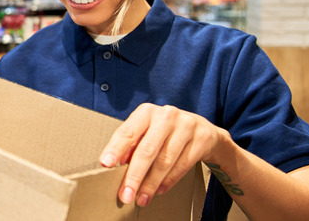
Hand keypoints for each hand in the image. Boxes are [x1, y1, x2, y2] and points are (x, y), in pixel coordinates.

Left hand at [99, 103, 228, 206]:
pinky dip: (168, 181)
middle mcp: (166, 116)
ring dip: (151, 184)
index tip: (106, 164)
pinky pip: (182, 166)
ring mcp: (186, 126)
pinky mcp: (201, 140)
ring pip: (165, 161)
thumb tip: (115, 164)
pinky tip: (158, 190)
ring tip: (141, 197)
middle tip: (125, 194)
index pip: (128, 131)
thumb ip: (132, 145)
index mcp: (146, 112)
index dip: (116, 149)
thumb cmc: (166, 131)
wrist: (202, 130)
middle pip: (147, 150)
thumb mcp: (147, 131)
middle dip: (134, 175)